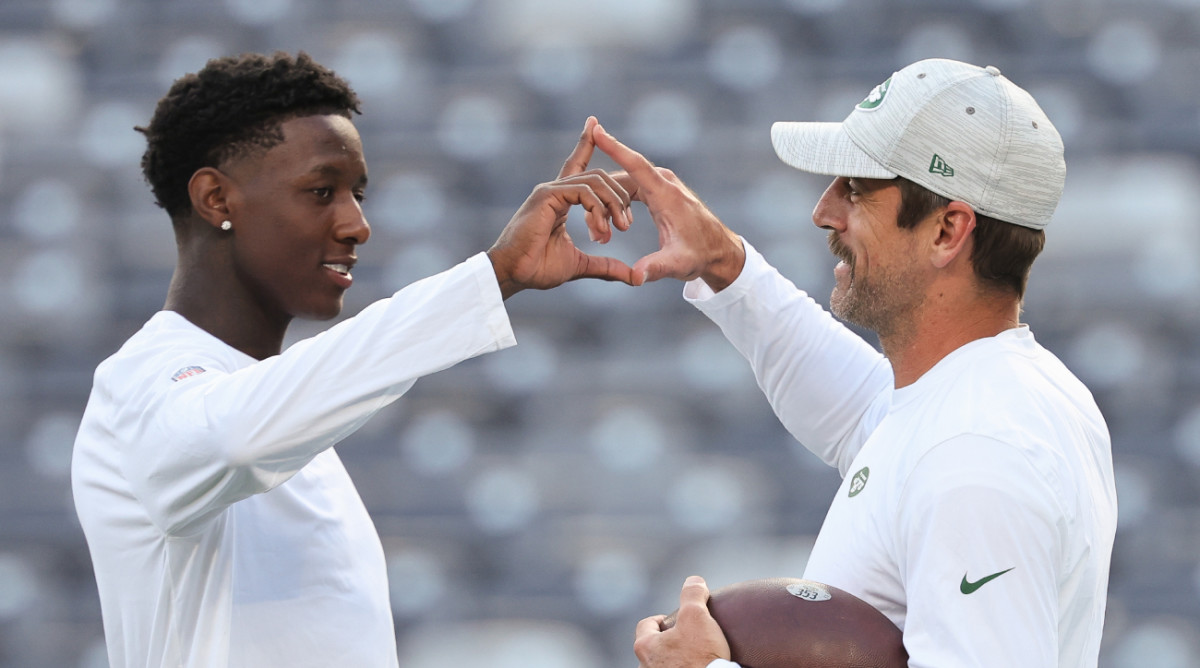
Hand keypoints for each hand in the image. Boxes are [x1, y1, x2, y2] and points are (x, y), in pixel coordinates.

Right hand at [487, 116, 635, 298]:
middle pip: (598, 176)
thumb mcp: (581, 265)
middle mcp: (555, 189)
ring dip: (612, 205)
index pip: (579, 166)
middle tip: (625, 226)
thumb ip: (605, 265)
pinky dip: (598, 209)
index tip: (595, 123)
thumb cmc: (538, 269)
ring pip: (595, 181)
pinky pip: (583, 191)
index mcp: (561, 200)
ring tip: (618, 230)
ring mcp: (550, 189)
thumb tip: (631, 276)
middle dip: (619, 198)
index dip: (586, 143)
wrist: (515, 275)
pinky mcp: (546, 195)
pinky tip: (600, 229)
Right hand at [592, 123, 745, 290]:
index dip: (614, 147)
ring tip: (601, 233)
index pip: (635, 164)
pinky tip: (613, 222)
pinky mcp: (660, 190)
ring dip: (608, 203)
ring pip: (624, 183)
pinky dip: (617, 201)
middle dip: (601, 199)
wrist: (718, 251)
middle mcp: (664, 182)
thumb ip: (656, 268)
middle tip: (594, 232)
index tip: (596, 129)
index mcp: (666, 194)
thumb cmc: (699, 255)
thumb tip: (636, 277)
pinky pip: (631, 186)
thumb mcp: (678, 264)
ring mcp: (662, 184)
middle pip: (622, 178)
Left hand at [634, 576, 730, 667]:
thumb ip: (693, 594)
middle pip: (653, 648)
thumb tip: (694, 580)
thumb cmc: (700, 656)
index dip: (660, 619)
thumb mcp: (697, 616)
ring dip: (673, 661)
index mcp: (645, 647)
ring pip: (661, 666)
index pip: (646, 625)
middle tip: (686, 639)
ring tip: (692, 658)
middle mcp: (645, 667)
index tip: (674, 620)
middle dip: (667, 642)